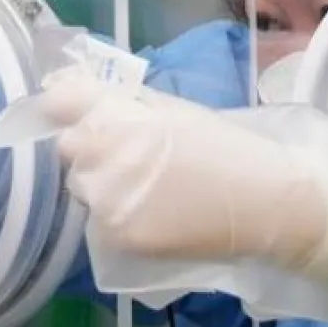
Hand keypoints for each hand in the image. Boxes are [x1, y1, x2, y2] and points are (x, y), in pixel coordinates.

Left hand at [38, 74, 327, 296]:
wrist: (268, 204)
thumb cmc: (227, 148)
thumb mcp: (176, 111)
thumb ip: (127, 102)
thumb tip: (78, 89)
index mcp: (120, 115)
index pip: (59, 102)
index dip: (63, 105)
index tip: (71, 110)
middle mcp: (104, 155)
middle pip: (70, 148)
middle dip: (92, 149)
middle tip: (131, 157)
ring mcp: (107, 200)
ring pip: (82, 188)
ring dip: (103, 186)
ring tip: (148, 190)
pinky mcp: (117, 237)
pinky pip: (99, 222)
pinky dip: (118, 218)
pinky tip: (154, 214)